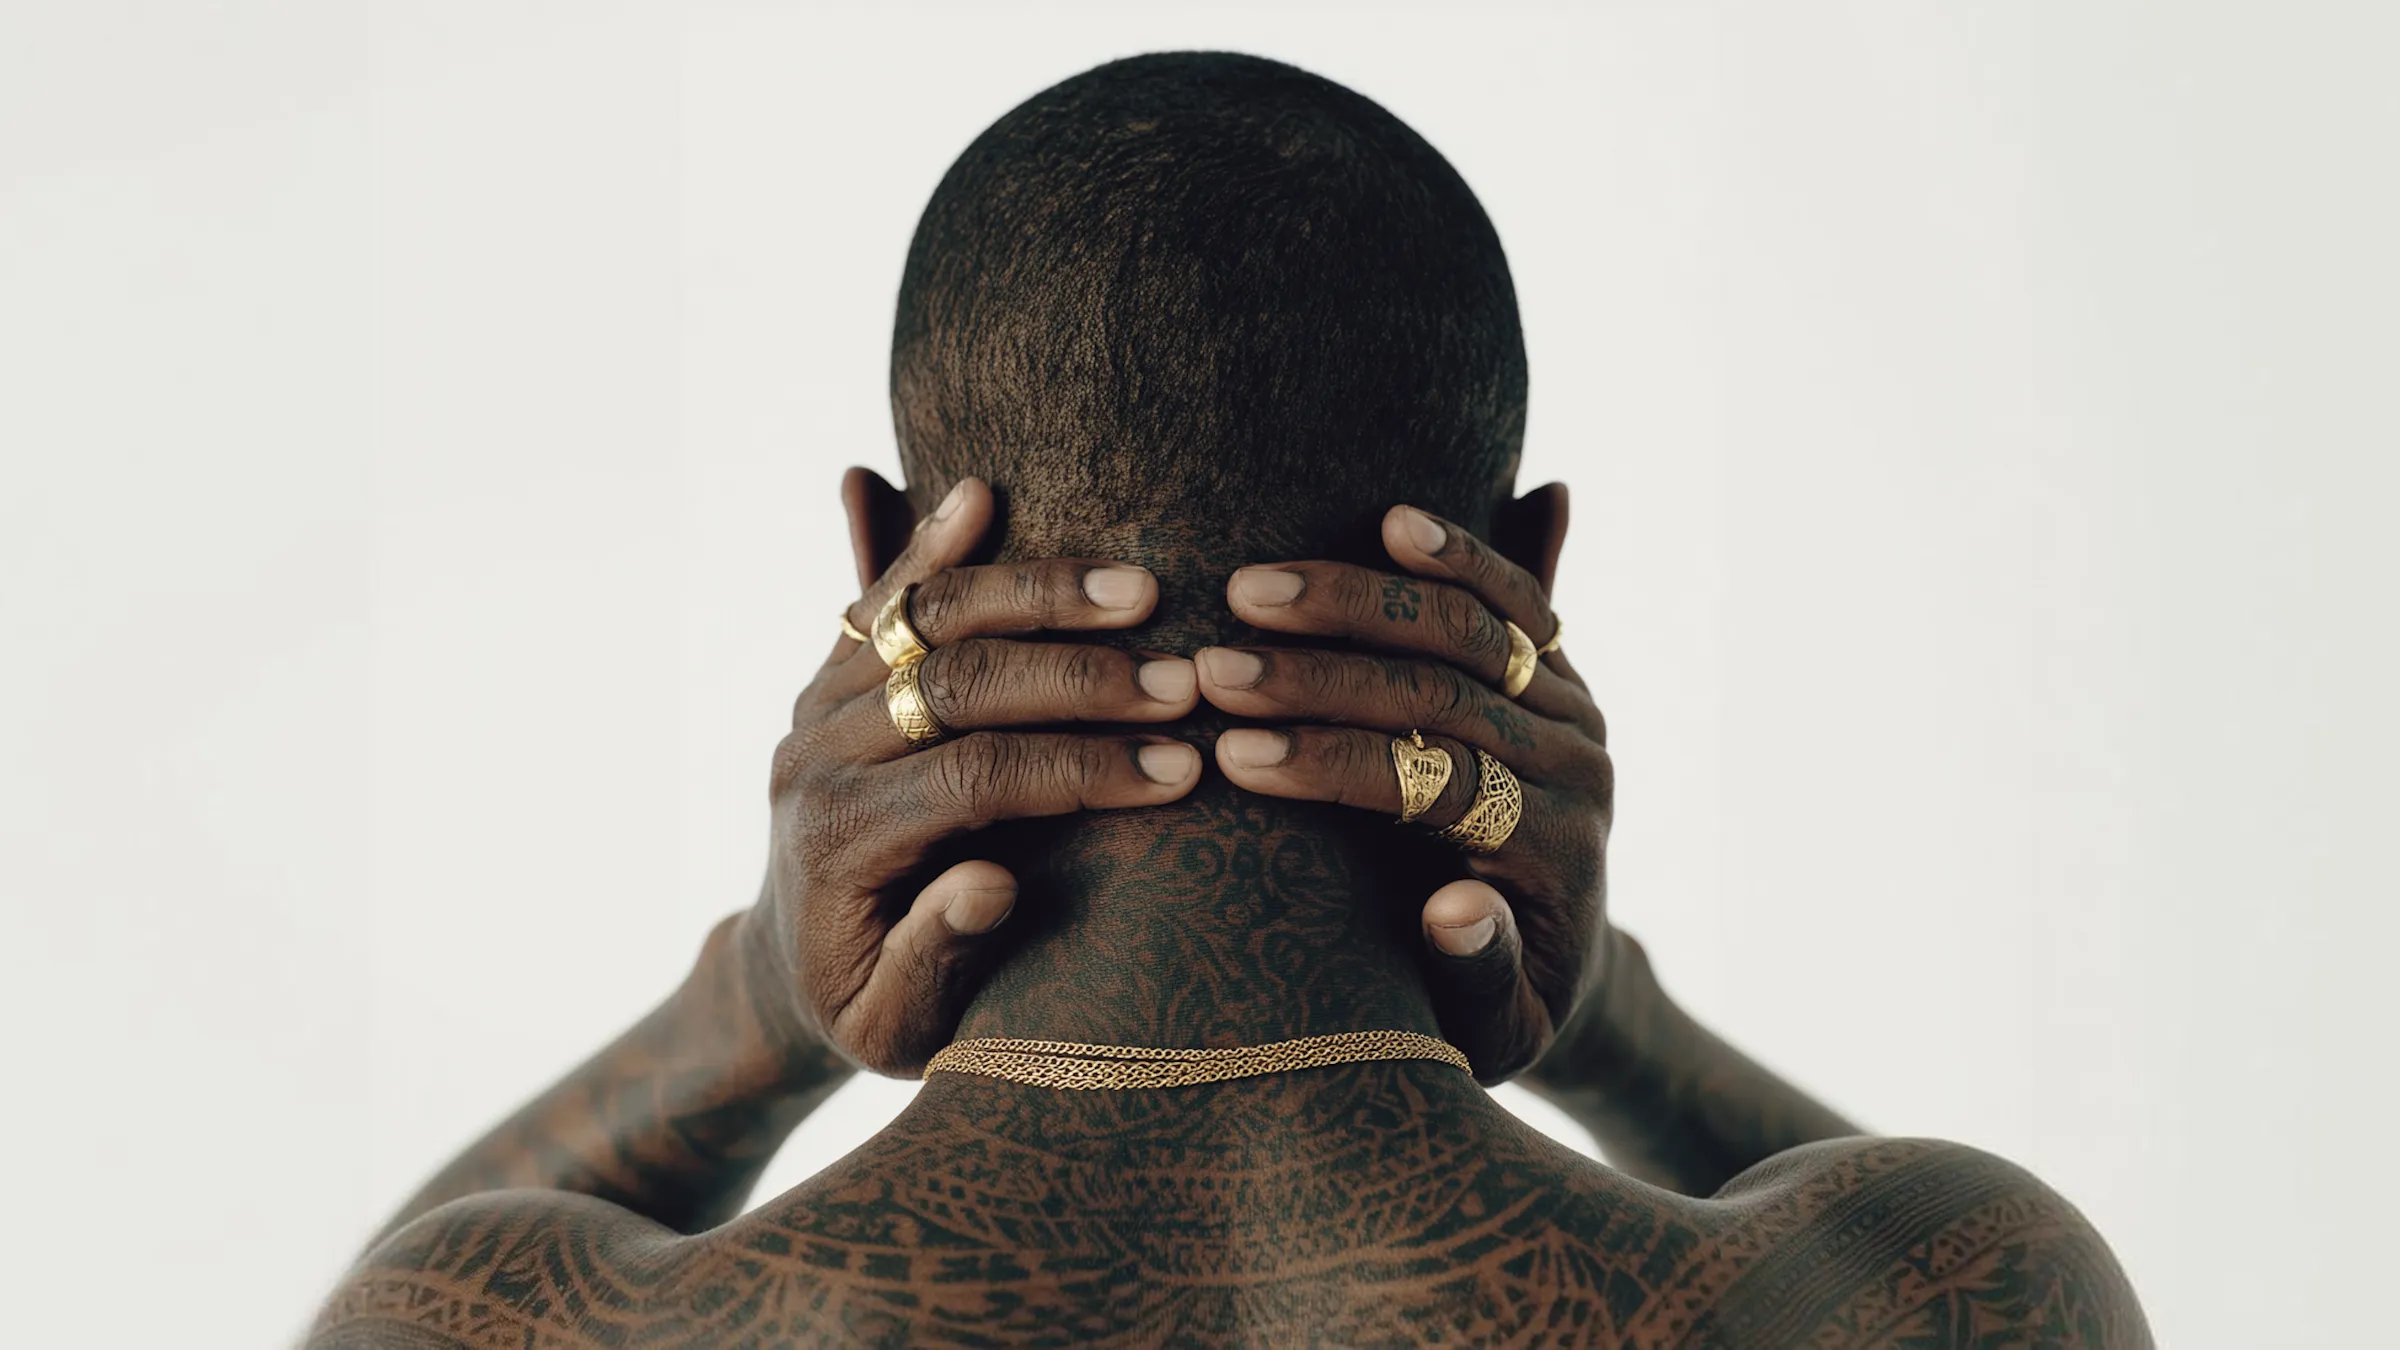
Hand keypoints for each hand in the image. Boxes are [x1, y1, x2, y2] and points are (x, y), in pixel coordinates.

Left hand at [750, 473, 1203, 1074]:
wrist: (787, 974)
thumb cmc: (866, 1010)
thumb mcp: (895, 1027)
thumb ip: (934, 959)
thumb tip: (989, 884)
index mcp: (840, 843)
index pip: (976, 780)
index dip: (1082, 768)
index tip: (1181, 769)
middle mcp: (816, 759)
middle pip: (956, 685)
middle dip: (1082, 678)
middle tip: (1186, 679)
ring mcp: (816, 707)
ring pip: (927, 622)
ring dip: (1037, 596)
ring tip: (1141, 589)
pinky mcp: (829, 676)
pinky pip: (881, 598)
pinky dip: (930, 541)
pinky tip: (983, 493)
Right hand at [1197, 489, 1610, 1081]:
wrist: (1560, 968)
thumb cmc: (1488, 1011)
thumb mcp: (1488, 1034)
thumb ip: (1479, 979)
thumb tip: (1458, 909)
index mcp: (1557, 851)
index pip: (1441, 784)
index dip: (1336, 766)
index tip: (1236, 758)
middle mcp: (1577, 766)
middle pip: (1445, 695)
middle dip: (1319, 677)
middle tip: (1212, 667)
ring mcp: (1572, 709)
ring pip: (1473, 629)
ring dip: (1357, 600)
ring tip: (1247, 589)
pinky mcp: (1558, 672)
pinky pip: (1514, 597)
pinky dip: (1460, 552)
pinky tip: (1390, 519)